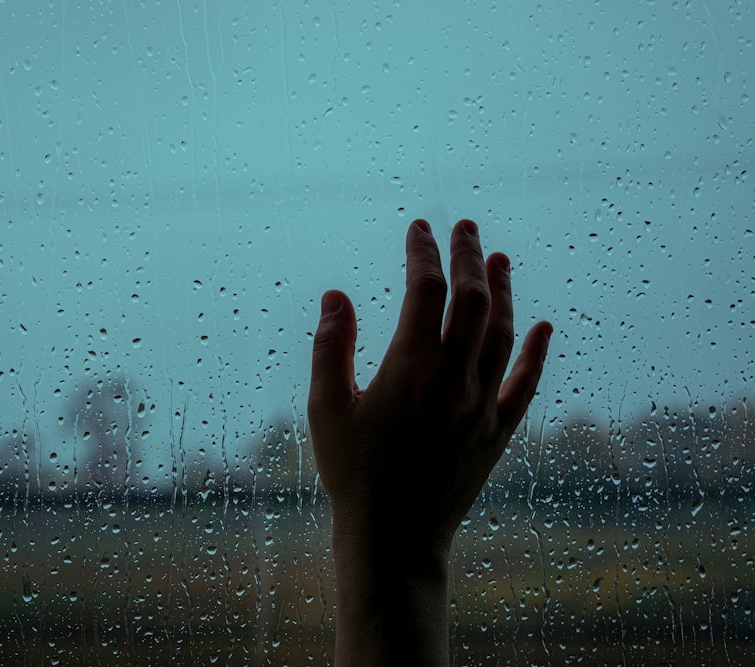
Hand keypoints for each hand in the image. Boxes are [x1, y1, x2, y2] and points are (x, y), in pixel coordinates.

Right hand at [308, 218, 551, 556]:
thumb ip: (330, 346)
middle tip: (466, 227)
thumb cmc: (352, 474)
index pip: (426, 289)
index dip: (424, 252)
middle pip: (473, 300)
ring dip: (503, 290)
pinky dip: (537, 352)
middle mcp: (454, 380)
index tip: (420, 229)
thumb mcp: (325, 408)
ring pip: (503, 333)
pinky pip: (526, 384)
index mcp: (410, 368)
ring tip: (499, 259)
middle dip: (470, 257)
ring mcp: (482, 406)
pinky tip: (545, 327)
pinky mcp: (498, 433)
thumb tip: (336, 295)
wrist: (395, 539)